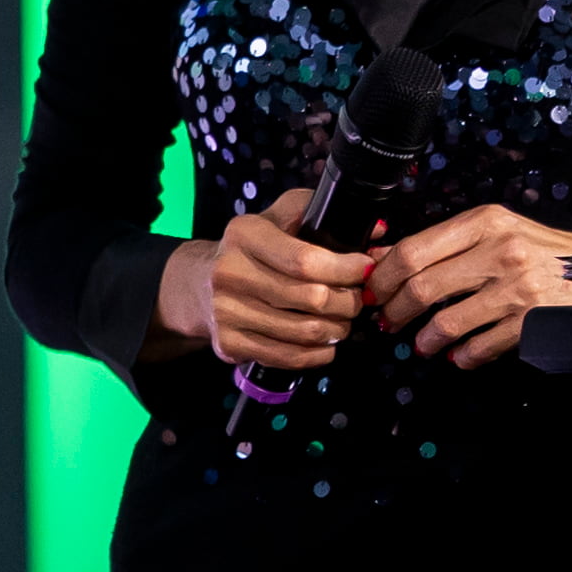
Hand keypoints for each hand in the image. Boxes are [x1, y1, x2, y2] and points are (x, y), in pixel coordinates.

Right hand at [158, 187, 375, 373]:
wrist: (197, 284)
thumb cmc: (251, 250)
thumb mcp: (277, 218)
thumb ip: (320, 215)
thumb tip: (374, 231)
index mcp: (245, 235)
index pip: (307, 260)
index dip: (347, 269)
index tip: (365, 270)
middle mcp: (230, 272)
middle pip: (313, 298)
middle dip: (349, 302)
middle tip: (358, 300)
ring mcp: (226, 311)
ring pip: (306, 331)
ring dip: (338, 330)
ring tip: (343, 321)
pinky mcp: (228, 343)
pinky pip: (288, 356)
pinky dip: (318, 355)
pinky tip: (325, 344)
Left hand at [371, 204, 571, 368]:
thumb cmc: (544, 252)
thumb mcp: (497, 231)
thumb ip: (446, 243)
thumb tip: (384, 256)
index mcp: (485, 222)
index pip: (412, 250)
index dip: (382, 277)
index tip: (373, 291)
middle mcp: (500, 251)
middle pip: (420, 287)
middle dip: (394, 310)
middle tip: (387, 321)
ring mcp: (517, 288)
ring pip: (445, 322)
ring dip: (424, 339)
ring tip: (421, 344)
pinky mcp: (531, 321)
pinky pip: (479, 347)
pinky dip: (463, 356)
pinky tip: (459, 355)